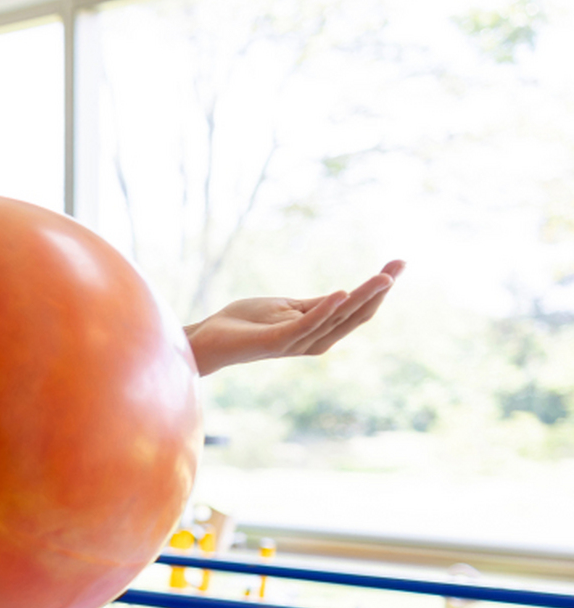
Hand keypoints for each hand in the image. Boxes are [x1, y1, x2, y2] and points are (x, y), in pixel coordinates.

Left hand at [184, 260, 403, 375]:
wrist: (208, 339)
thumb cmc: (244, 323)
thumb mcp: (287, 308)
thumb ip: (315, 306)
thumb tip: (344, 295)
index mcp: (319, 332)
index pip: (357, 311)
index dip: (379, 289)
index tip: (398, 264)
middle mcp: (314, 341)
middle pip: (356, 315)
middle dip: (379, 289)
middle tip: (400, 264)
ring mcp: (297, 342)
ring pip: (338, 318)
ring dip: (362, 295)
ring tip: (384, 276)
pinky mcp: (278, 341)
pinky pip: (307, 325)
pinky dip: (325, 309)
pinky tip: (340, 292)